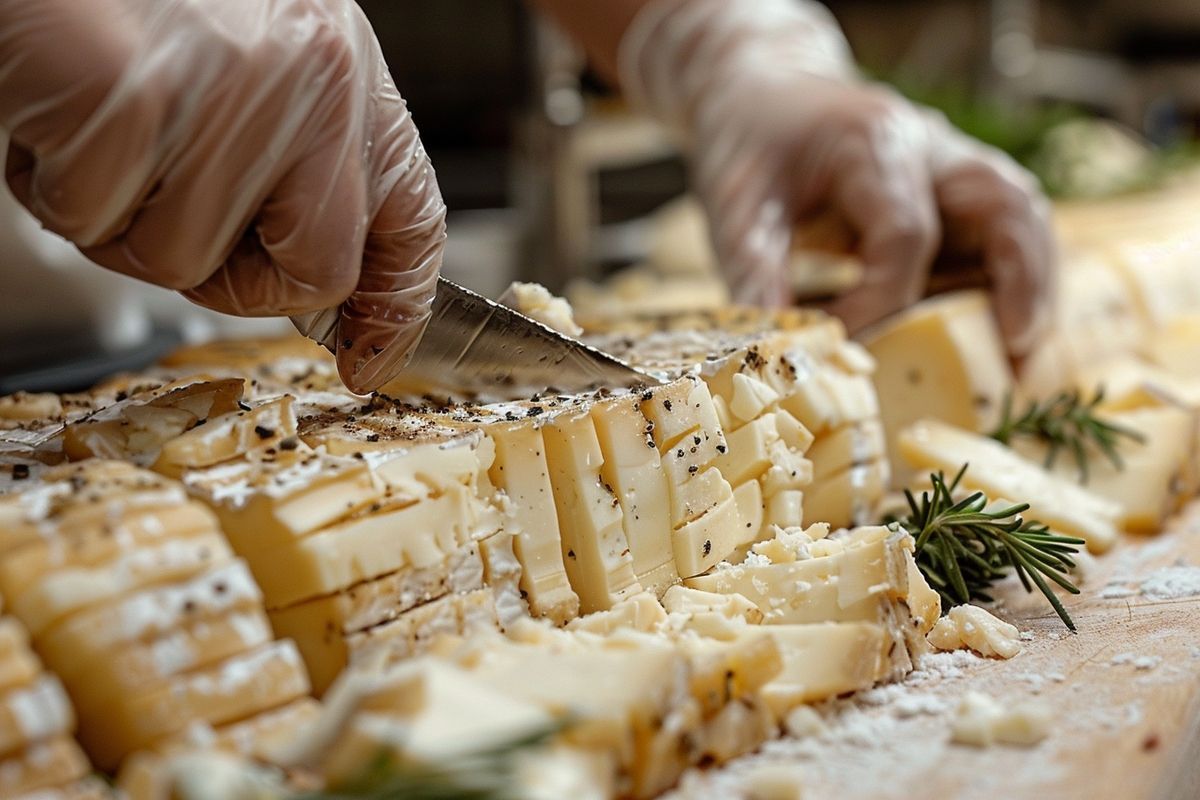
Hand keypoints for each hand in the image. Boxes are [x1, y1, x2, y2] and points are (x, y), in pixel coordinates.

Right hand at [0, 0, 445, 391]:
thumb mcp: (263, 63)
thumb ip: (302, 162)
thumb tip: (321, 283)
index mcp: (347, 71)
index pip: (412, 220)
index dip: (397, 306)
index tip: (371, 355)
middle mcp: (312, 80)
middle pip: (313, 273)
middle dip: (236, 284)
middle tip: (170, 218)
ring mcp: (233, 93)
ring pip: (188, 261)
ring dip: (122, 223)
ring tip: (100, 134)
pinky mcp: (137, 104)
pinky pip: (96, 220)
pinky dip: (56, 188)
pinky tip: (55, 118)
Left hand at [619, 0, 1053, 354]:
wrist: (768, 97)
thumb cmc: (753, 147)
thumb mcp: (737, 205)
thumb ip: (754, 273)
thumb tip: (777, 354)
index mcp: (876, 143)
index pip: (905, 234)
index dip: (881, 303)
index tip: (843, 348)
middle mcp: (932, 148)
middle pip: (1005, 208)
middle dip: (1019, 282)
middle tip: (1013, 352)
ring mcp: (953, 166)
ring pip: (1022, 217)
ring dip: (1032, 285)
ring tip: (1019, 355)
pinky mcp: (957, 192)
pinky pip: (1007, 232)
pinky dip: (1014, 280)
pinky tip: (999, 334)